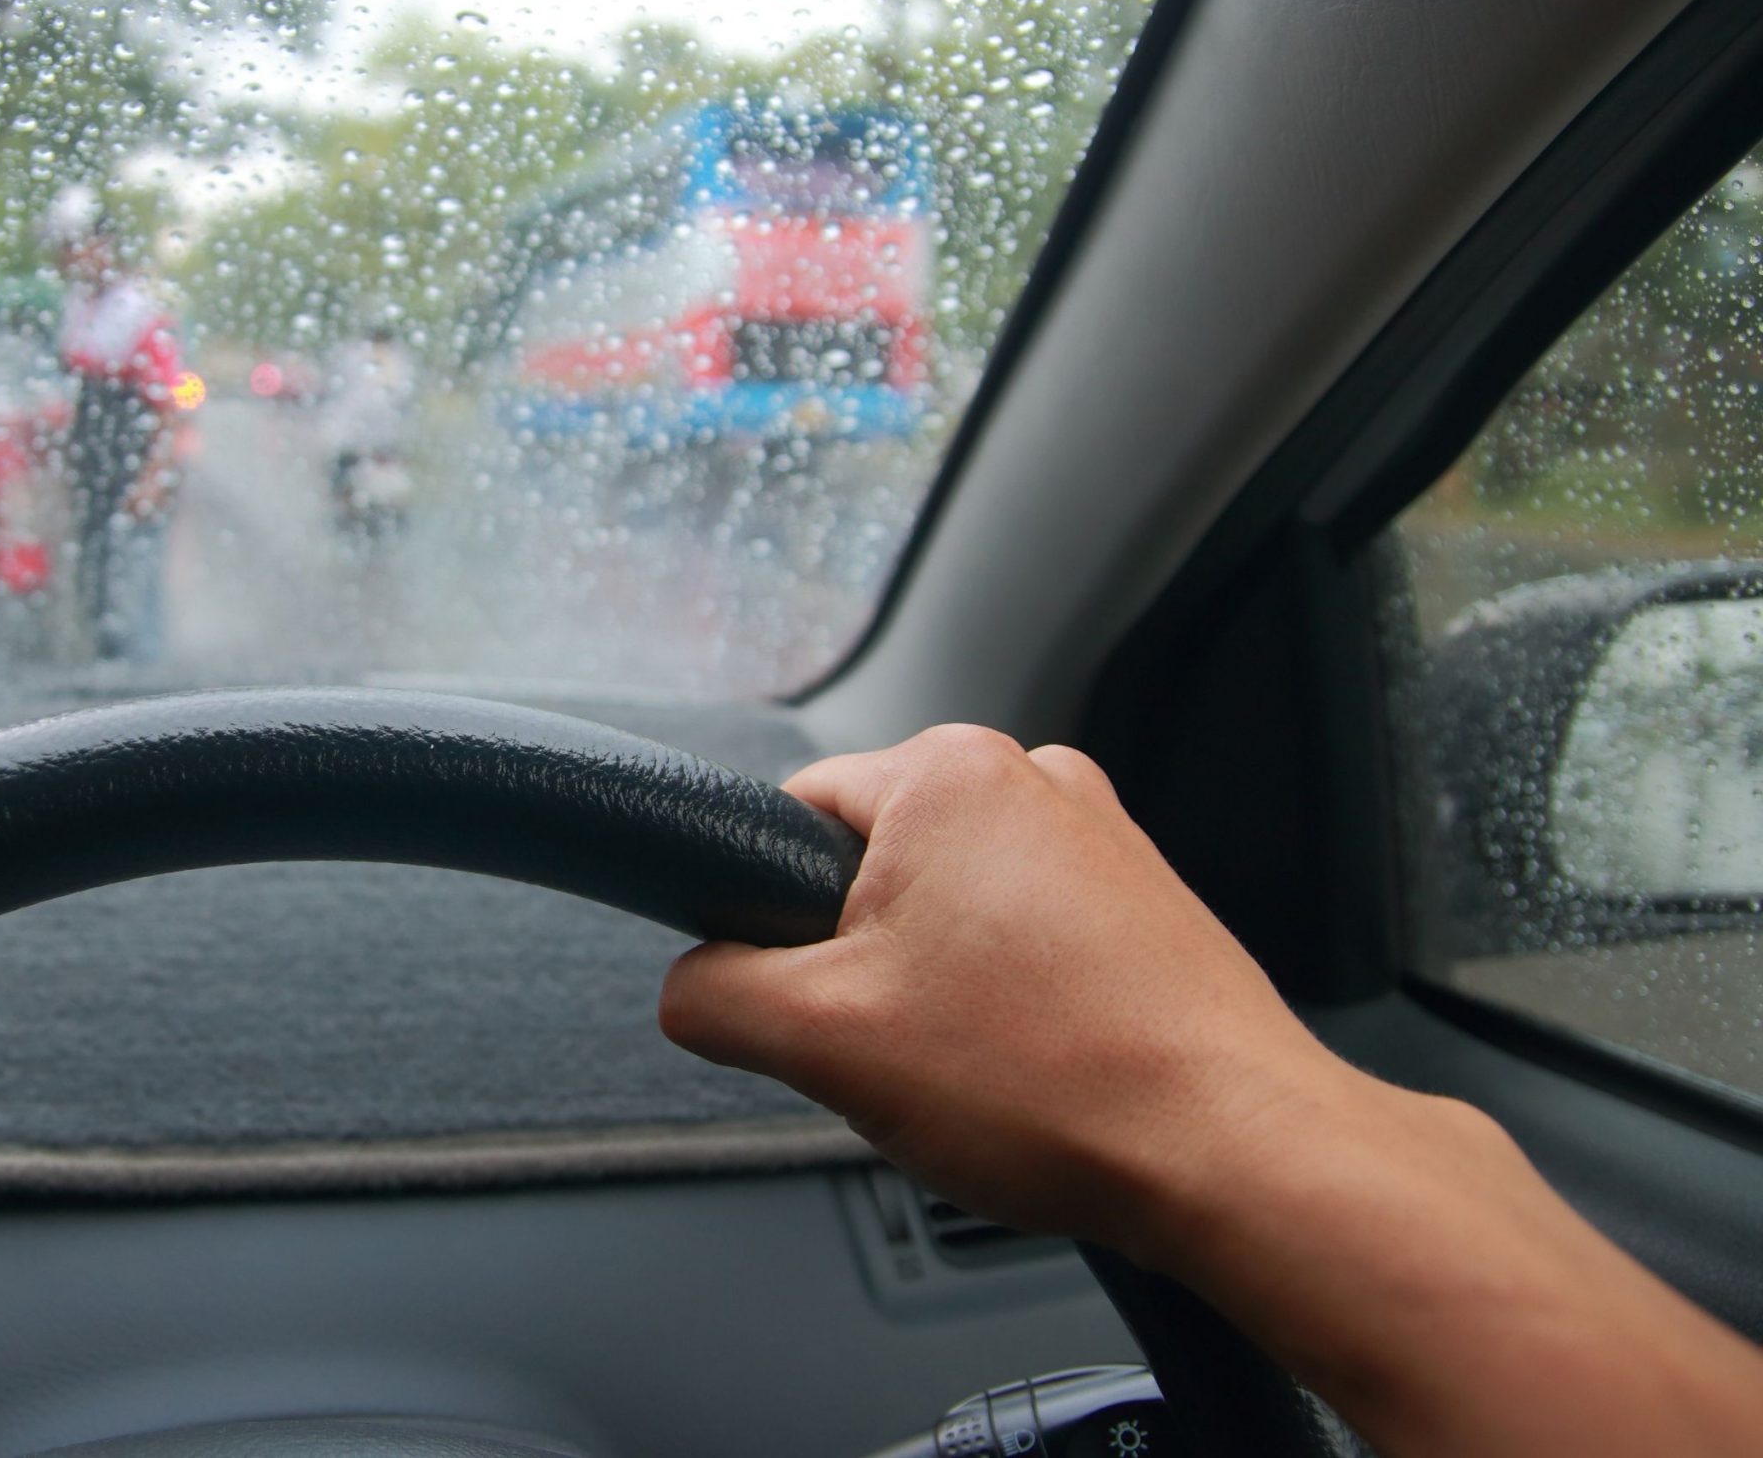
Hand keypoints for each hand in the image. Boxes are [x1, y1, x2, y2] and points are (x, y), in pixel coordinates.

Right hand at [662, 727, 1762, 1457]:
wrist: (1238, 1158)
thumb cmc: (1062, 1084)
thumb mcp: (821, 1041)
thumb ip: (712, 992)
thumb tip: (690, 985)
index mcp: (945, 771)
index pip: (784, 824)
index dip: (772, 930)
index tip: (817, 1004)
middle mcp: (1031, 778)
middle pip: (868, 875)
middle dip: (864, 972)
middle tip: (903, 1053)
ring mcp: (1099, 839)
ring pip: (948, 920)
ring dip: (939, 996)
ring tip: (984, 1072)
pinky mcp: (1143, 905)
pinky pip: (1025, 948)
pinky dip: (1014, 1010)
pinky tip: (1036, 1075)